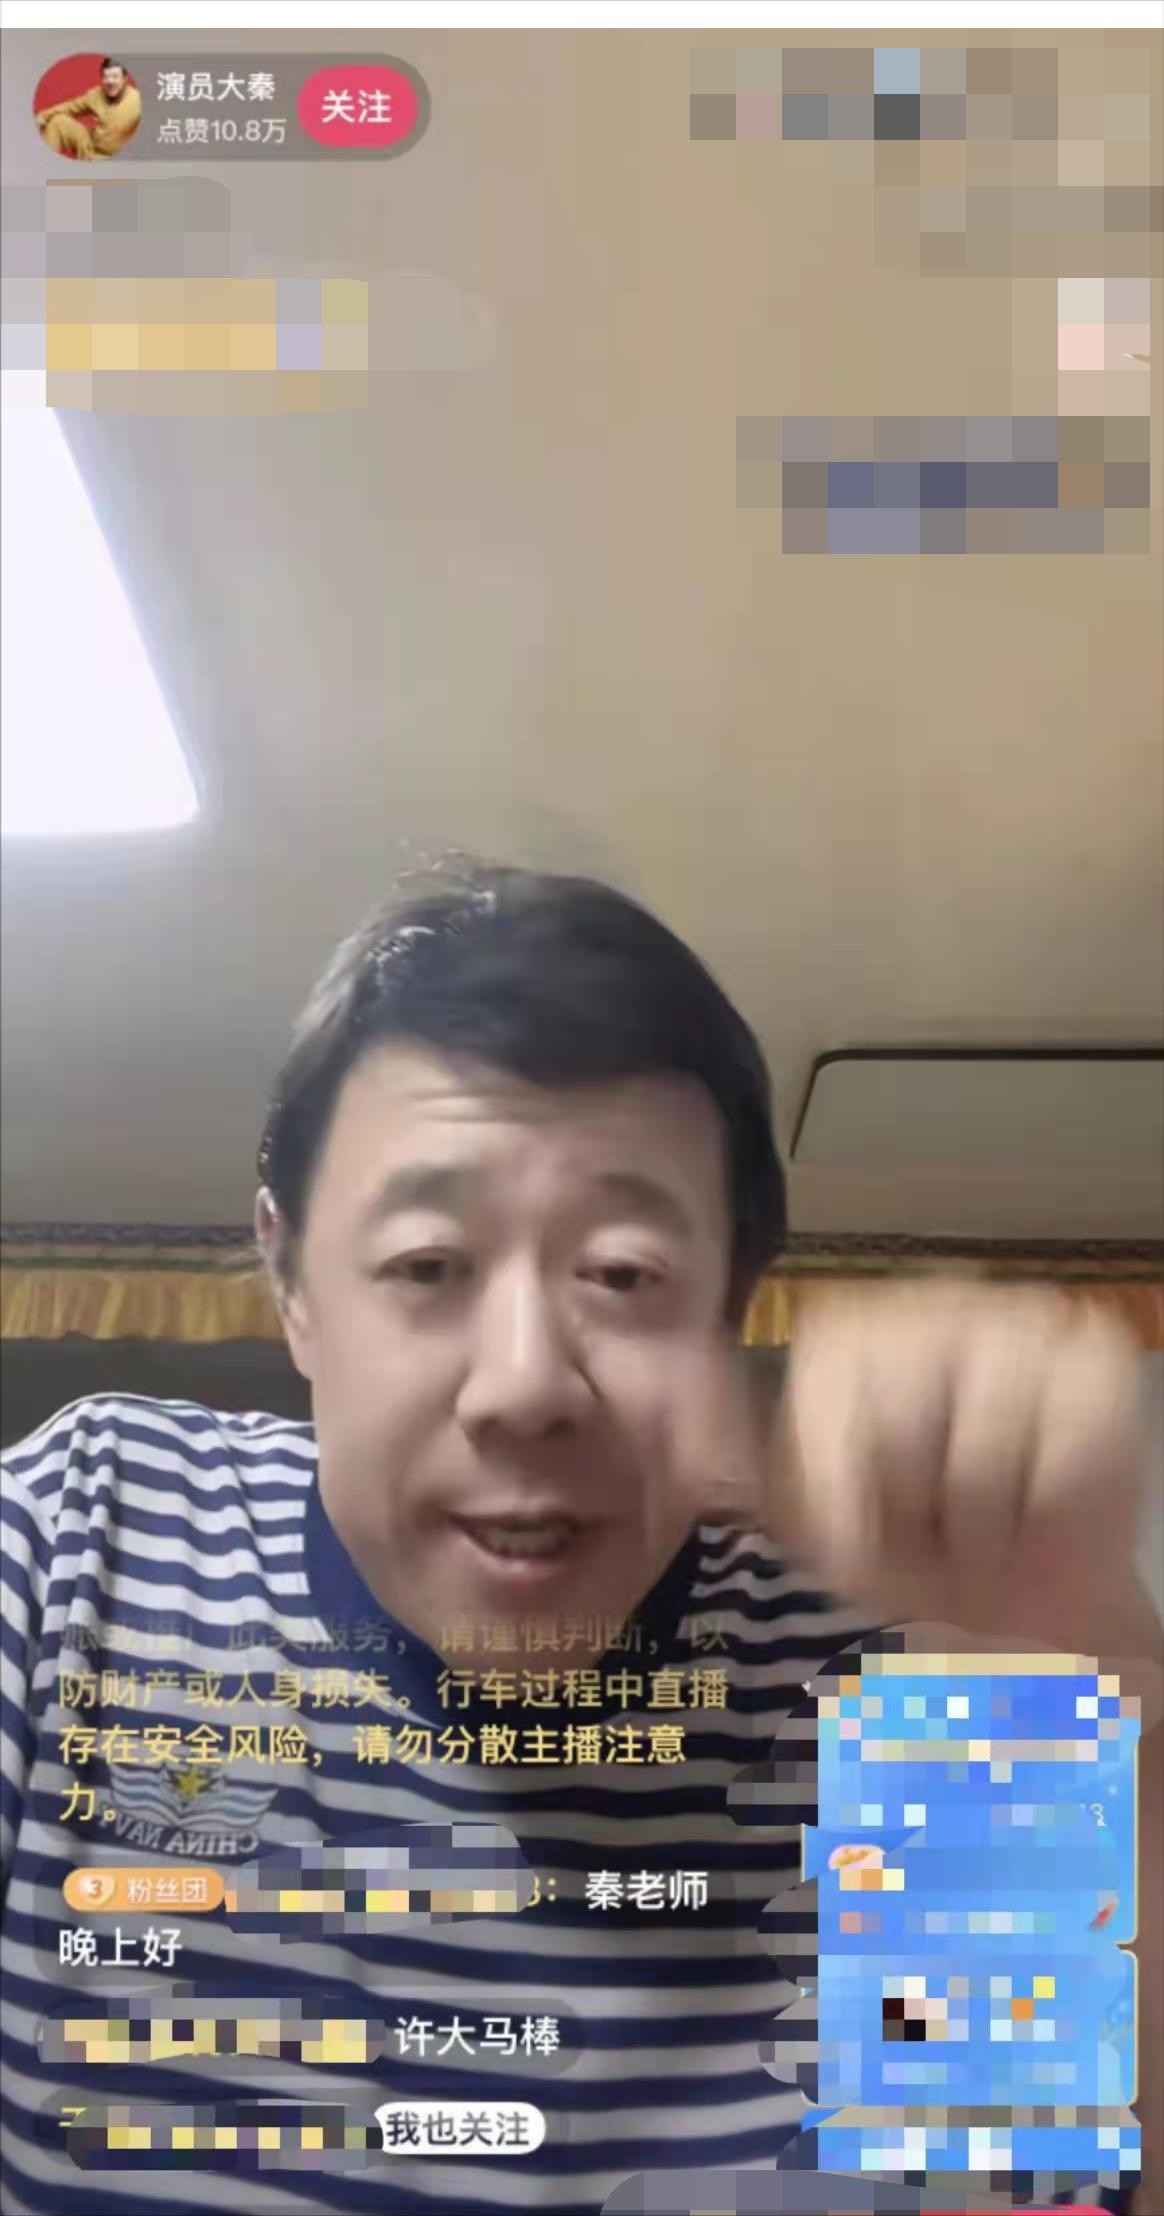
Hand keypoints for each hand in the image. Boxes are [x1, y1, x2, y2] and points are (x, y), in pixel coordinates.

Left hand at [679, 1280, 1155, 1654]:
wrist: (1017, 1620)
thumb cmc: (903, 1558)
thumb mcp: (789, 1511)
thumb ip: (711, 1444)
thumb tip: (653, 1374)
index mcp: (849, 1326)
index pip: (821, 1414)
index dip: (838, 1494)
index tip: (864, 1522)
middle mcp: (936, 1295)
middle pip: (891, 1432)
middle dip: (907, 1513)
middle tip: (930, 1530)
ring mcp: (1025, 1321)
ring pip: (971, 1463)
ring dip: (974, 1532)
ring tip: (978, 1533)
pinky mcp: (1097, 1367)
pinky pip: (1052, 1472)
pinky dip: (1040, 1523)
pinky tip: (1036, 1523)